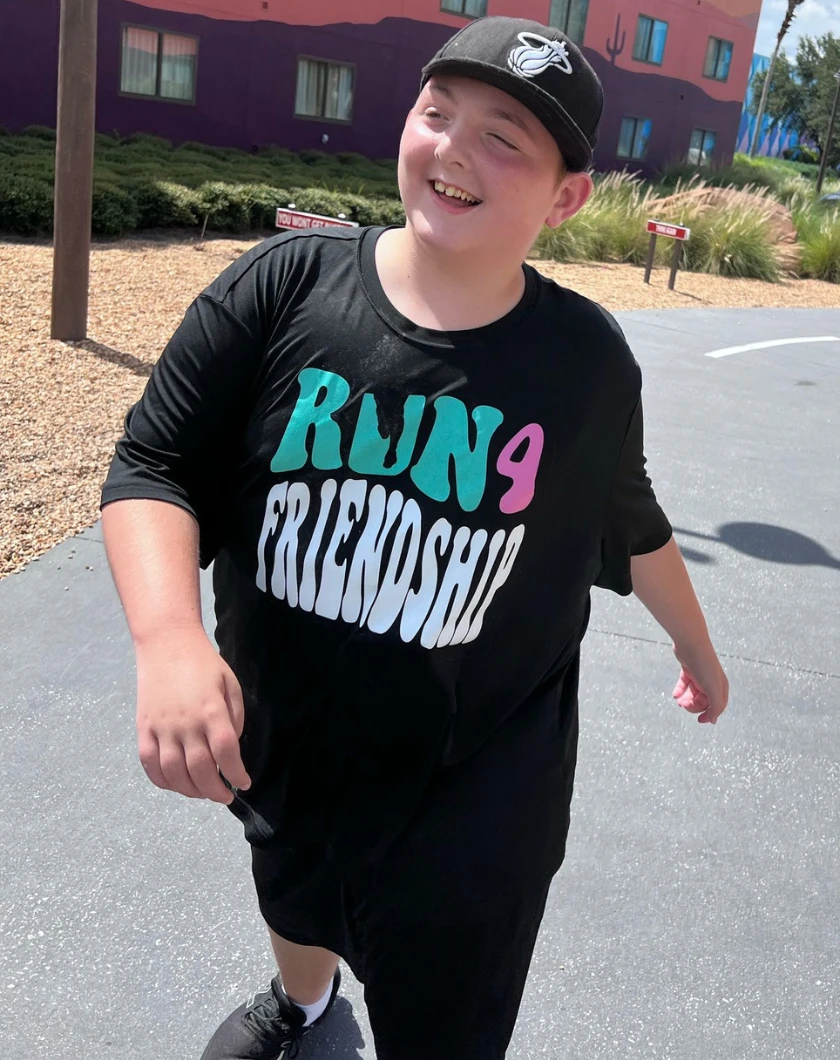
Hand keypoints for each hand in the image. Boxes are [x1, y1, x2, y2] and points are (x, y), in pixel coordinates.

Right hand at [134, 626, 250, 802]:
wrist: (167, 644)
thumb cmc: (204, 663)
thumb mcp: (230, 684)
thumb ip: (234, 718)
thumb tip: (231, 749)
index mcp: (211, 711)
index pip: (226, 753)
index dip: (236, 774)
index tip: (244, 783)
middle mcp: (185, 723)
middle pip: (200, 770)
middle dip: (216, 791)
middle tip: (226, 796)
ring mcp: (161, 728)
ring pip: (174, 773)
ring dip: (191, 791)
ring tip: (204, 793)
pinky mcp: (143, 729)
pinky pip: (150, 764)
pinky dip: (163, 781)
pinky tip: (177, 784)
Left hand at [672, 644, 728, 724]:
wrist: (691, 643)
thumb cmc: (704, 665)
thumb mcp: (712, 688)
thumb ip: (715, 705)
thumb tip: (713, 721)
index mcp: (721, 686)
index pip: (718, 706)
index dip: (709, 715)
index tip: (699, 720)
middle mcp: (712, 681)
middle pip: (703, 701)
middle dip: (694, 706)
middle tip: (684, 705)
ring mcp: (700, 675)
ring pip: (693, 694)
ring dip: (686, 700)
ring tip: (679, 702)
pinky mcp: (689, 670)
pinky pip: (685, 684)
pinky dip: (680, 690)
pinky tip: (675, 694)